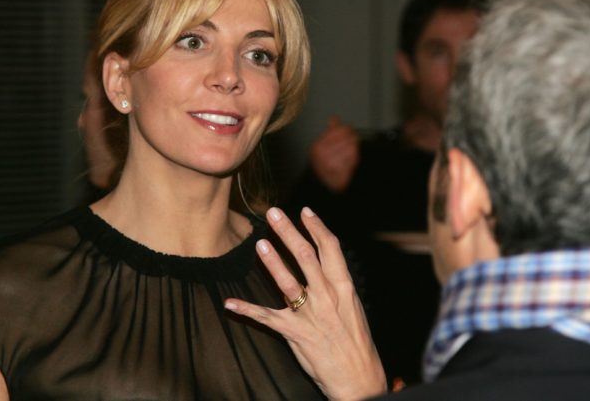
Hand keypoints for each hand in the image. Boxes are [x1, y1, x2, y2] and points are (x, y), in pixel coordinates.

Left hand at [224, 207, 386, 400]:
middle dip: (289, 232)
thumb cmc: (356, 341)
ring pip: (288, 281)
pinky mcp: (295, 334)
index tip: (305, 211)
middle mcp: (328, 297)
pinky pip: (267, 318)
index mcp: (344, 287)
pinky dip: (247, 309)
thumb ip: (335, 285)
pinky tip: (230, 302)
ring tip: (259, 243)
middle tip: (274, 213)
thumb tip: (322, 263)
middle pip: (306, 256)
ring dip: (272, 261)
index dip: (317, 227)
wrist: (360, 378)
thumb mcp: (352, 307)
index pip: (330, 248)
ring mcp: (311, 315)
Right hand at [310, 116, 359, 192]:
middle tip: (353, 142)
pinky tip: (350, 162)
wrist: (324, 185)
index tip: (351, 131)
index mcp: (317, 146)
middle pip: (346, 138)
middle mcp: (322, 155)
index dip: (348, 129)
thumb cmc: (325, 163)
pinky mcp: (340, 171)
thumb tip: (333, 118)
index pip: (338, 130)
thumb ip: (330, 132)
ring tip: (349, 154)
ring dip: (353, 150)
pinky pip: (354, 159)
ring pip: (351, 148)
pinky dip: (354, 159)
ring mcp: (330, 163)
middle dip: (352, 140)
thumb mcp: (324, 146)